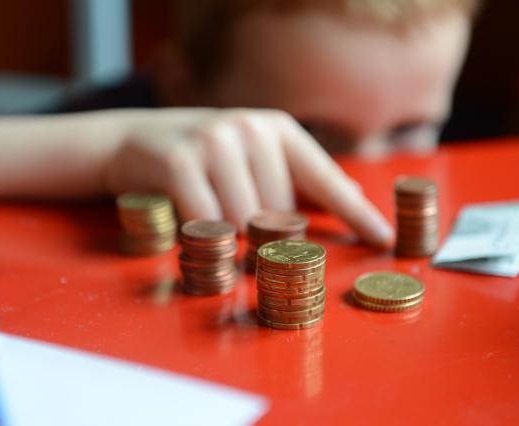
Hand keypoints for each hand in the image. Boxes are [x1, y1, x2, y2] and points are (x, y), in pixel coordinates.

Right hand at [105, 108, 394, 248]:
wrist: (134, 140)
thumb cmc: (203, 157)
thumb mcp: (254, 157)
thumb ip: (297, 177)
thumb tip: (349, 195)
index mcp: (276, 129)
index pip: (325, 178)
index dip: (356, 213)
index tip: (384, 240)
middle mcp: (250, 129)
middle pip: (280, 212)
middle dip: (268, 240)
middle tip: (247, 244)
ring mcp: (214, 141)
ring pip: (244, 222)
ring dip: (235, 243)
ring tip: (218, 236)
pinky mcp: (179, 161)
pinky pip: (206, 222)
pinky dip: (204, 239)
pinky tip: (196, 234)